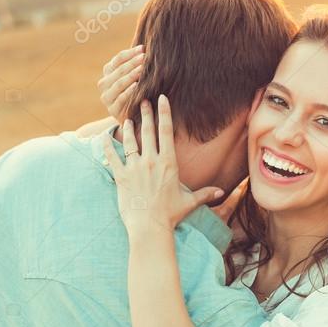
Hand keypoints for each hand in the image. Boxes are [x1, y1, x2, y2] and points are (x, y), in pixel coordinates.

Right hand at [98, 45, 143, 119]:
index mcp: (108, 73)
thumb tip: (145, 48)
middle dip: (132, 63)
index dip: (130, 53)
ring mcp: (107, 98)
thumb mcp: (135, 77)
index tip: (143, 49)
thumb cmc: (137, 93)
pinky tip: (138, 86)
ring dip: (131, 75)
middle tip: (144, 57)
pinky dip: (129, 91)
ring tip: (142, 70)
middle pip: (118, 70)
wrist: (134, 118)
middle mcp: (104, 84)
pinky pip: (121, 98)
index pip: (118, 60)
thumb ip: (135, 65)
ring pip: (118, 83)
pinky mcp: (112, 110)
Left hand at [102, 95, 223, 235]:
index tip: (161, 99)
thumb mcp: (189, 202)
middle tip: (143, 101)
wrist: (149, 227)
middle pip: (148, 131)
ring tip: (128, 119)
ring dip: (129, 128)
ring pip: (130, 141)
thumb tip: (222, 192)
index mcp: (168, 163)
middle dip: (145, 114)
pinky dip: (107, 146)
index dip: (164, 113)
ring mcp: (134, 168)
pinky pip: (112, 157)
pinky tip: (105, 137)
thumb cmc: (170, 215)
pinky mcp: (120, 177)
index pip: (167, 132)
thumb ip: (205, 194)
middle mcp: (151, 161)